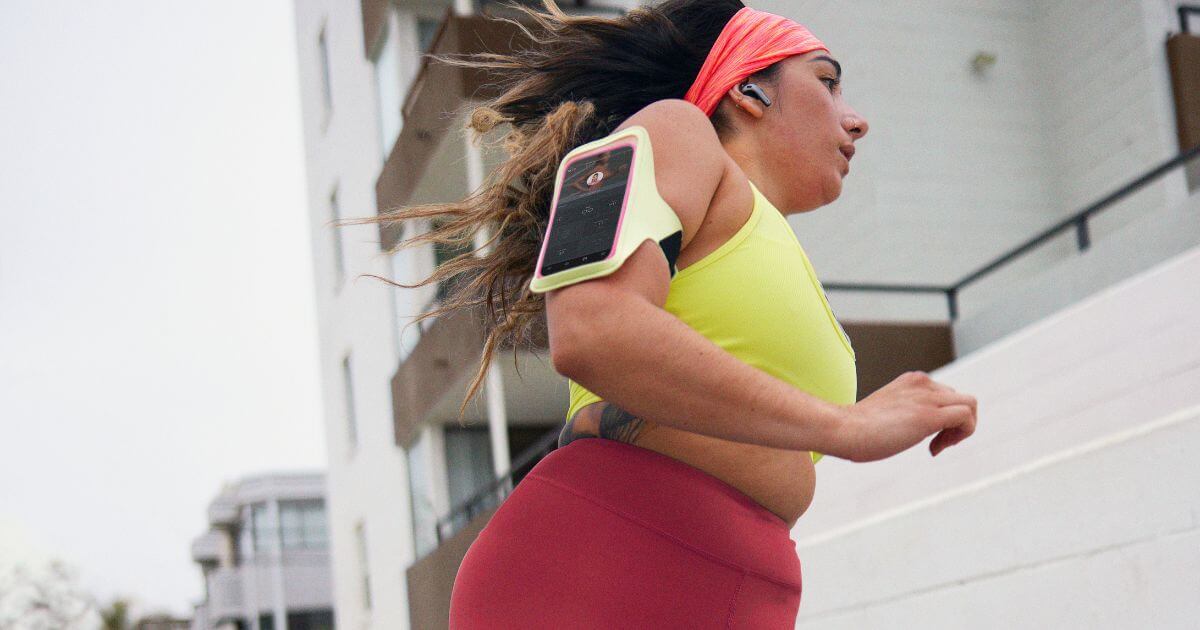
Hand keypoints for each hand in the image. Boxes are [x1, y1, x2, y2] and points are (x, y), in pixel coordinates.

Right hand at [825, 371, 977, 462]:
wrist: (842, 429)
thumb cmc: (857, 428)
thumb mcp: (888, 412)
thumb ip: (905, 411)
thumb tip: (914, 427)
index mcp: (913, 381)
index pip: (947, 395)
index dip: (944, 418)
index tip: (926, 438)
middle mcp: (923, 383)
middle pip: (962, 400)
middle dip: (954, 425)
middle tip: (935, 444)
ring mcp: (927, 398)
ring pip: (970, 405)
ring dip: (962, 430)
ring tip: (938, 446)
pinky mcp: (929, 416)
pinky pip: (967, 417)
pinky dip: (961, 435)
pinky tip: (935, 449)